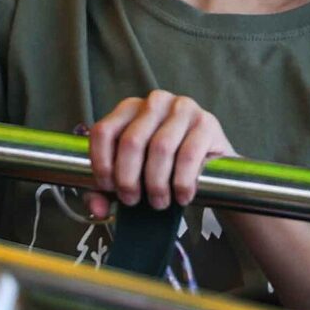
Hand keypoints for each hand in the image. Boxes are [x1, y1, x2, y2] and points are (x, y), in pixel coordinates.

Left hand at [84, 90, 234, 218]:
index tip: (109, 187)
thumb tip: (98, 208)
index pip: (104, 131)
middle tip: (132, 200)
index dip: (102, 164)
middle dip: (129, 179)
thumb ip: (108, 191)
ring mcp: (184, 109)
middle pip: (132, 141)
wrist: (210, 165)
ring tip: (158, 201)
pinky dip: (182, 182)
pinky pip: (188, 155)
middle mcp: (156, 102)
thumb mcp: (132, 174)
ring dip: (156, 183)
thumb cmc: (165, 166)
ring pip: (160, 147)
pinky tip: (181, 196)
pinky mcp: (207, 123)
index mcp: (131, 108)